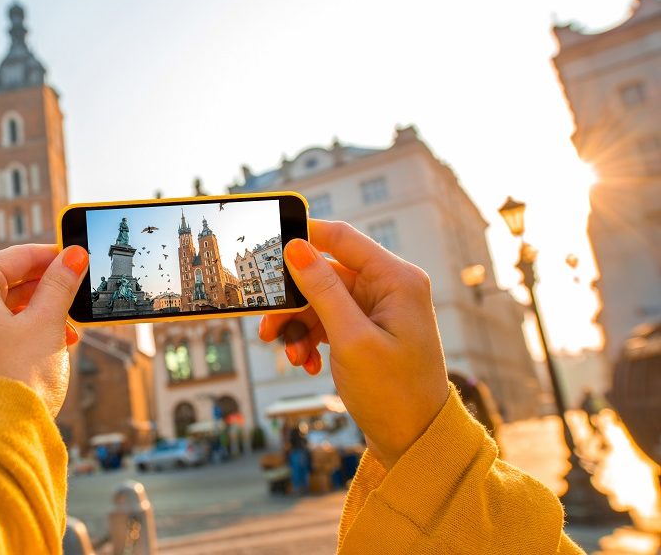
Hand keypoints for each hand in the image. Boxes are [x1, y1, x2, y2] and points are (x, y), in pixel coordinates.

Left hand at [0, 244, 87, 415]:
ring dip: (34, 318)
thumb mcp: (46, 325)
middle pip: (4, 285)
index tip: (77, 260)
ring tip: (67, 334)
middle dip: (44, 293)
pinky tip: (42, 351)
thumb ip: (60, 285)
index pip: (15, 257)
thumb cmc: (14, 379)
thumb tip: (73, 256)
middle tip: (76, 300)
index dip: (52, 257)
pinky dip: (15, 337)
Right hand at [259, 221, 448, 468]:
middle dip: (293, 302)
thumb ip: (322, 290)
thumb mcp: (351, 340)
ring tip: (293, 356)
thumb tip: (296, 248)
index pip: (341, 238)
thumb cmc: (394, 393)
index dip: (302, 235)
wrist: (414, 442)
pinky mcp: (367, 330)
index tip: (264, 245)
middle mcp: (389, 287)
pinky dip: (311, 339)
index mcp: (396, 279)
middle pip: (324, 274)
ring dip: (299, 327)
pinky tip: (309, 364)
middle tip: (268, 326)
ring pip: (320, 301)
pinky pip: (327, 321)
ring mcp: (378, 310)